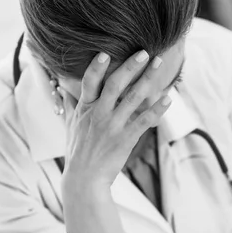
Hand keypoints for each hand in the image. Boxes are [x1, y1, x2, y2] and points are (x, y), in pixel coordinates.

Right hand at [60, 50, 171, 189]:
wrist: (84, 179)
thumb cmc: (78, 152)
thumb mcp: (71, 126)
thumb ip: (70, 105)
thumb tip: (62, 89)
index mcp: (85, 109)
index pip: (89, 83)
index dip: (97, 67)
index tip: (105, 52)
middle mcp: (99, 114)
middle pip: (115, 84)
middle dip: (130, 66)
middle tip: (144, 52)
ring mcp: (113, 126)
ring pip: (133, 98)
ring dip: (148, 79)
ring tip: (160, 64)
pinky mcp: (126, 139)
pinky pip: (145, 120)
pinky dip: (157, 109)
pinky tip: (168, 99)